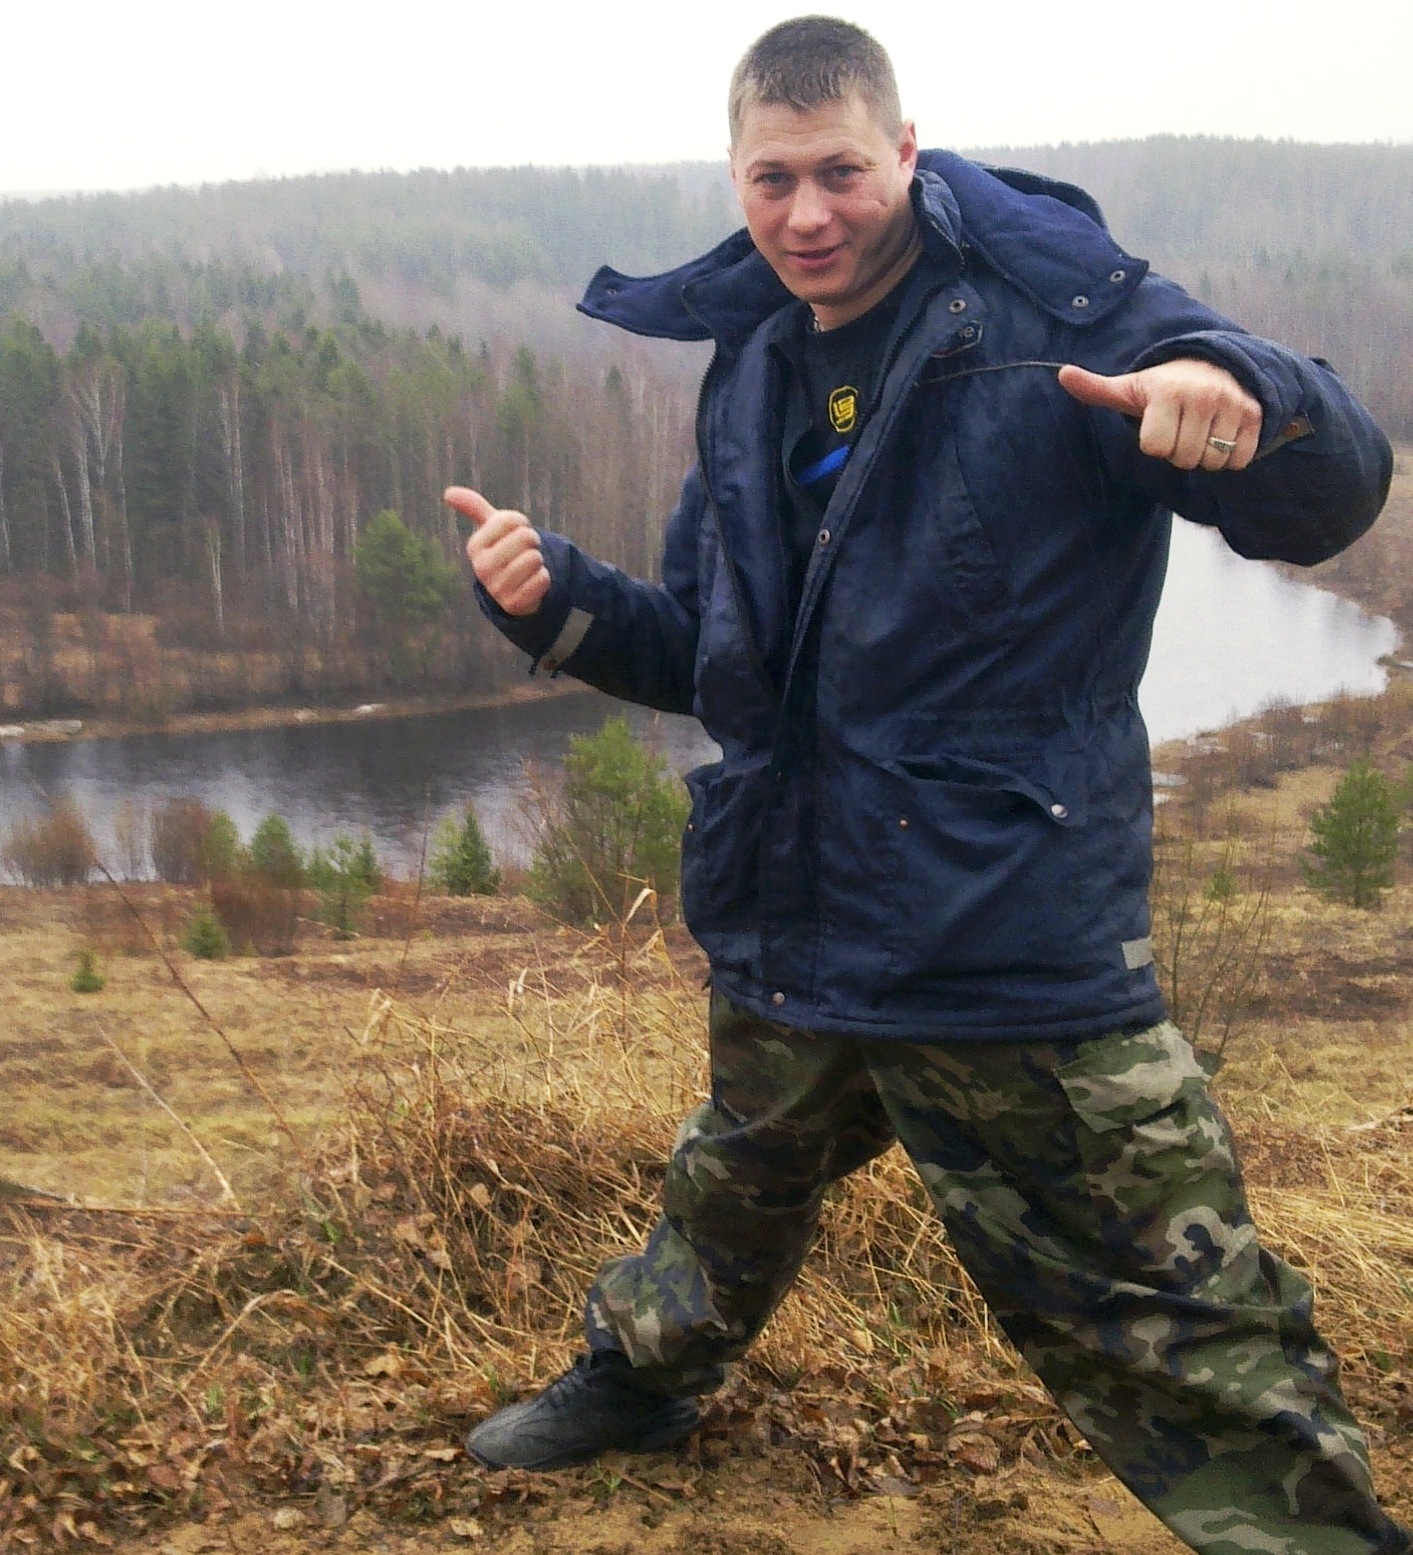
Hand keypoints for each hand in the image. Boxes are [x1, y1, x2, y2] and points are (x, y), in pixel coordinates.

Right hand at [443, 486, 550, 617]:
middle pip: (525, 538)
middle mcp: (481, 567)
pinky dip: (543, 579)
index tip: (515, 533)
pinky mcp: (514, 604)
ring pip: (535, 558)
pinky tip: (531, 583)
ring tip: (527, 568)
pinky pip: (542, 580)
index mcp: (475, 546)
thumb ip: (474, 507)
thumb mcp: (490, 529)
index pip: (511, 520)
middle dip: (532, 542)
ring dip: (538, 562)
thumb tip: (447, 493)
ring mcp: (496, 588)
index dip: (521, 523)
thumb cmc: (504, 552)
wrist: (514, 590)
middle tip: (523, 552)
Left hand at [1057, 359, 1262, 471]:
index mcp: (1168, 392)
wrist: (1212, 365)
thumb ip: (1097, 388)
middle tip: (1182, 428)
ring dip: (1204, 455)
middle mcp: (1203, 395)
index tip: (1160, 425)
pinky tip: (1221, 434)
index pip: (1156, 449)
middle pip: (1184, 459)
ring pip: (1212, 462)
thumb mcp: (1129, 388)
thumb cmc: (1163, 386)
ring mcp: (1233, 404)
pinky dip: (1229, 456)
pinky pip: (1238, 460)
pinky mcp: (1255, 414)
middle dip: (1179, 451)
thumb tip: (1062, 374)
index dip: (1155, 445)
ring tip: (1201, 430)